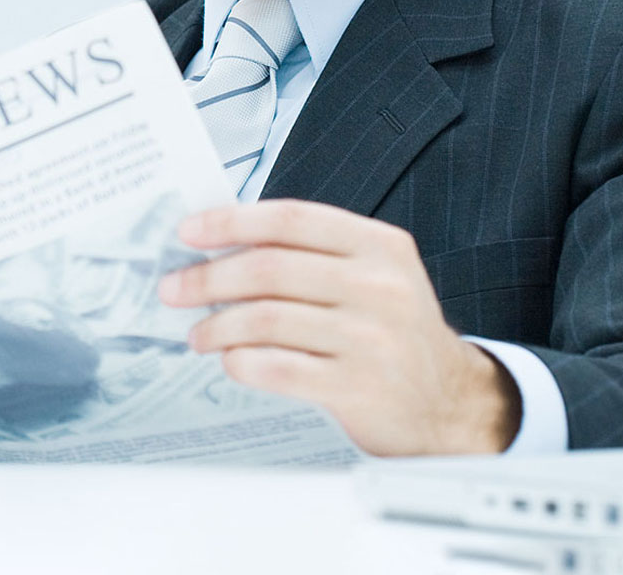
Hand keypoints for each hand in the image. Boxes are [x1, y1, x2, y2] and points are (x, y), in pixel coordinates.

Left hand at [158, 200, 520, 455]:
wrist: (447, 402)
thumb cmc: (392, 334)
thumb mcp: (373, 277)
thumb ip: (310, 256)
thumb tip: (221, 246)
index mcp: (380, 246)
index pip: (291, 220)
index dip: (231, 222)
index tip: (188, 232)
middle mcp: (380, 286)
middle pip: (270, 269)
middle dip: (208, 278)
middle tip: (174, 289)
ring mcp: (371, 338)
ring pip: (266, 319)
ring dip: (217, 325)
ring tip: (198, 334)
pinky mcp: (358, 386)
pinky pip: (277, 368)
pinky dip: (241, 362)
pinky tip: (230, 362)